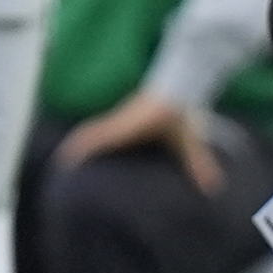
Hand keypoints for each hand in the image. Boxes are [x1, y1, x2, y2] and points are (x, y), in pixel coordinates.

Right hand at [54, 89, 219, 190]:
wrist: (179, 83)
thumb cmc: (179, 113)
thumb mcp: (187, 141)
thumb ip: (198, 164)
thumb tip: (213, 189)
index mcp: (128, 128)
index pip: (98, 138)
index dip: (80, 149)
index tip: (66, 163)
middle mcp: (118, 121)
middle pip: (88, 132)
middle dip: (73, 148)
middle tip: (59, 164)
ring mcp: (118, 115)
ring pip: (92, 127)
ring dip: (80, 140)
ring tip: (68, 158)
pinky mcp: (122, 113)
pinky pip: (100, 125)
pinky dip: (91, 135)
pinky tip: (91, 146)